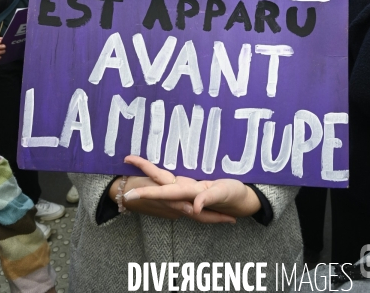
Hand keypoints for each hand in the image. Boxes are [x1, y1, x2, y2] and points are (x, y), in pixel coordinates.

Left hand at [122, 156, 260, 218]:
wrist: (243, 200)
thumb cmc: (234, 195)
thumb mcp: (224, 194)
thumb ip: (209, 199)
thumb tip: (195, 207)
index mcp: (190, 194)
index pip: (164, 193)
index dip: (148, 192)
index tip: (131, 194)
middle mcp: (184, 193)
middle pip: (159, 184)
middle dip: (143, 175)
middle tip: (126, 161)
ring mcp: (187, 189)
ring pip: (164, 180)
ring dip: (149, 171)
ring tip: (133, 161)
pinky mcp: (191, 185)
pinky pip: (171, 181)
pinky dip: (159, 175)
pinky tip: (152, 172)